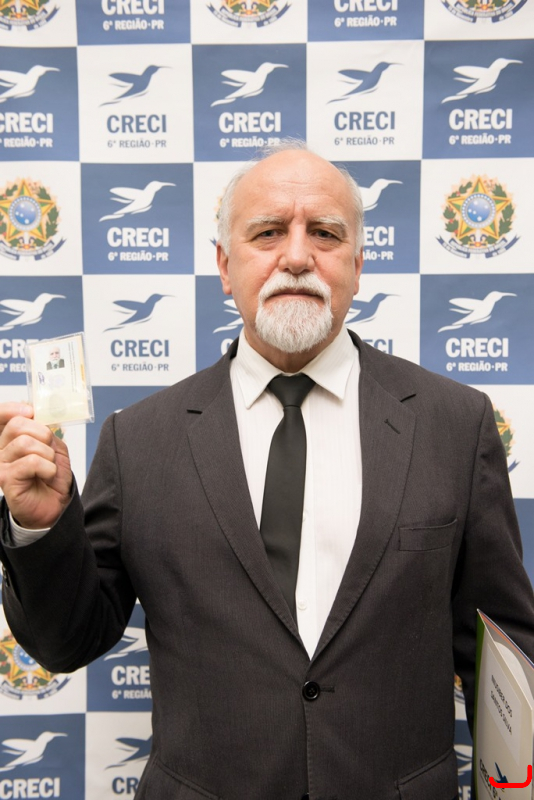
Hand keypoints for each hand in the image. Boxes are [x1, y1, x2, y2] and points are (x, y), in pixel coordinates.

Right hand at [0, 403, 72, 528]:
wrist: (56, 505)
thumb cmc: (51, 476)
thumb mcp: (54, 446)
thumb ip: (45, 429)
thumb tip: (37, 413)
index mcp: (11, 439)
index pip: (1, 416)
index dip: (13, 408)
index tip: (30, 411)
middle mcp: (1, 450)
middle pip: (17, 425)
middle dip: (42, 434)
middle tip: (49, 451)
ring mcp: (1, 464)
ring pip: (25, 443)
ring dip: (47, 454)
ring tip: (48, 466)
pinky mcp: (5, 479)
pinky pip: (30, 462)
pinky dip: (47, 467)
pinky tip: (47, 476)